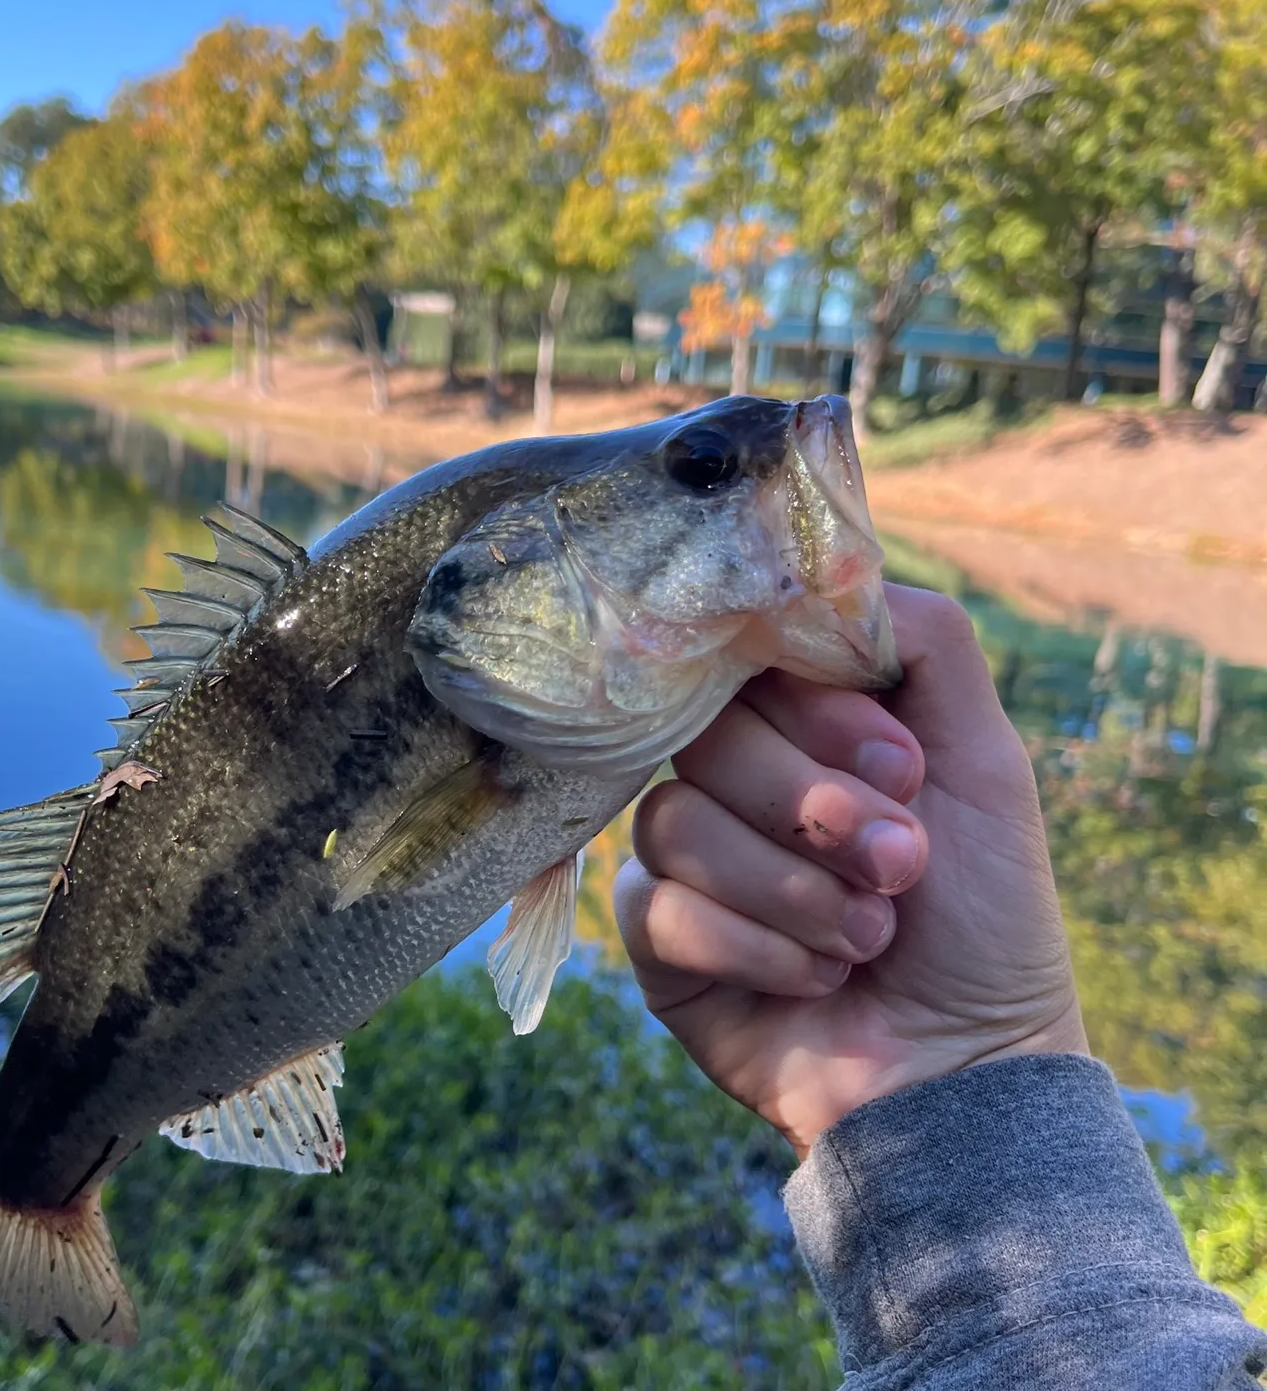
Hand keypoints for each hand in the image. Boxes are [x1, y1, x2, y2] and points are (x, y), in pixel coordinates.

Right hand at [614, 583, 1087, 1157]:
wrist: (967, 1071)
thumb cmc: (986, 915)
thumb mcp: (987, 761)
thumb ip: (929, 644)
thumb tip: (835, 573)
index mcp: (802, 725)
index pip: (753, 662)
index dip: (820, 713)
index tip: (905, 770)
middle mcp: (735, 777)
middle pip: (707, 736)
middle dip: (815, 809)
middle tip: (899, 866)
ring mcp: (689, 855)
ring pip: (674, 821)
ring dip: (794, 891)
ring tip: (867, 940)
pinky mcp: (656, 935)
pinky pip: (657, 907)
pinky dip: (755, 948)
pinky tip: (813, 981)